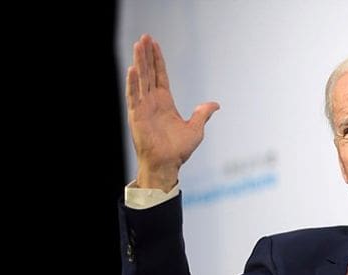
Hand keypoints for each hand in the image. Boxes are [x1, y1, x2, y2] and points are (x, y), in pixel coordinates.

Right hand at [125, 34, 219, 190]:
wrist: (167, 164)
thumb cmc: (179, 150)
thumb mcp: (196, 129)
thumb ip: (203, 114)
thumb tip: (215, 104)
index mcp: (165, 102)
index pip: (160, 76)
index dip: (157, 60)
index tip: (154, 44)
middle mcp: (152, 102)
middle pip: (148, 73)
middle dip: (146, 55)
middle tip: (144, 37)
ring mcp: (143, 107)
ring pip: (140, 79)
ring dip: (139, 62)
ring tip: (137, 45)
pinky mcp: (137, 116)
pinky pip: (134, 96)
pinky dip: (133, 83)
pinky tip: (132, 69)